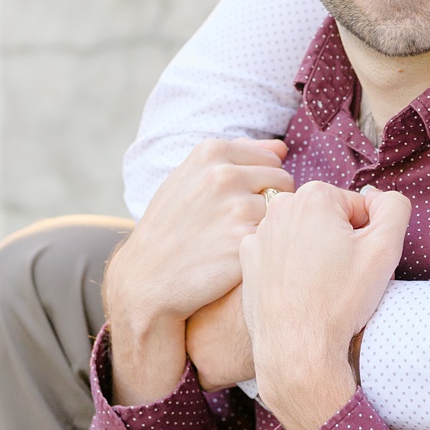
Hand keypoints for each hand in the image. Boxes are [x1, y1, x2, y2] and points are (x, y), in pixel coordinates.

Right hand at [104, 139, 290, 403]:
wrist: (147, 280)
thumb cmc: (171, 228)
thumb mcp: (190, 180)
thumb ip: (236, 156)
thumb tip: (281, 148)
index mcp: (211, 152)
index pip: (272, 159)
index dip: (261, 183)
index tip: (233, 202)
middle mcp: (224, 174)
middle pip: (283, 182)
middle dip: (269, 202)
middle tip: (234, 225)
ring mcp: (235, 206)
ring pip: (281, 210)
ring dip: (266, 226)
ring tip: (232, 240)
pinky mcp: (245, 239)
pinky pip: (275, 237)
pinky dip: (264, 248)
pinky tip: (236, 256)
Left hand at [243, 182, 409, 429]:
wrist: (296, 349)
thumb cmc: (340, 300)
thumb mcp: (386, 248)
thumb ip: (393, 207)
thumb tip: (377, 196)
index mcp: (313, 197)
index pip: (358, 206)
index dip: (367, 235)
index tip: (359, 262)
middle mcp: (279, 209)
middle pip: (329, 218)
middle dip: (341, 240)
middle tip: (343, 275)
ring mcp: (258, 235)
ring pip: (306, 235)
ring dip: (317, 253)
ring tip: (321, 286)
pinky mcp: (246, 261)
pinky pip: (281, 254)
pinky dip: (292, 267)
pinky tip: (300, 291)